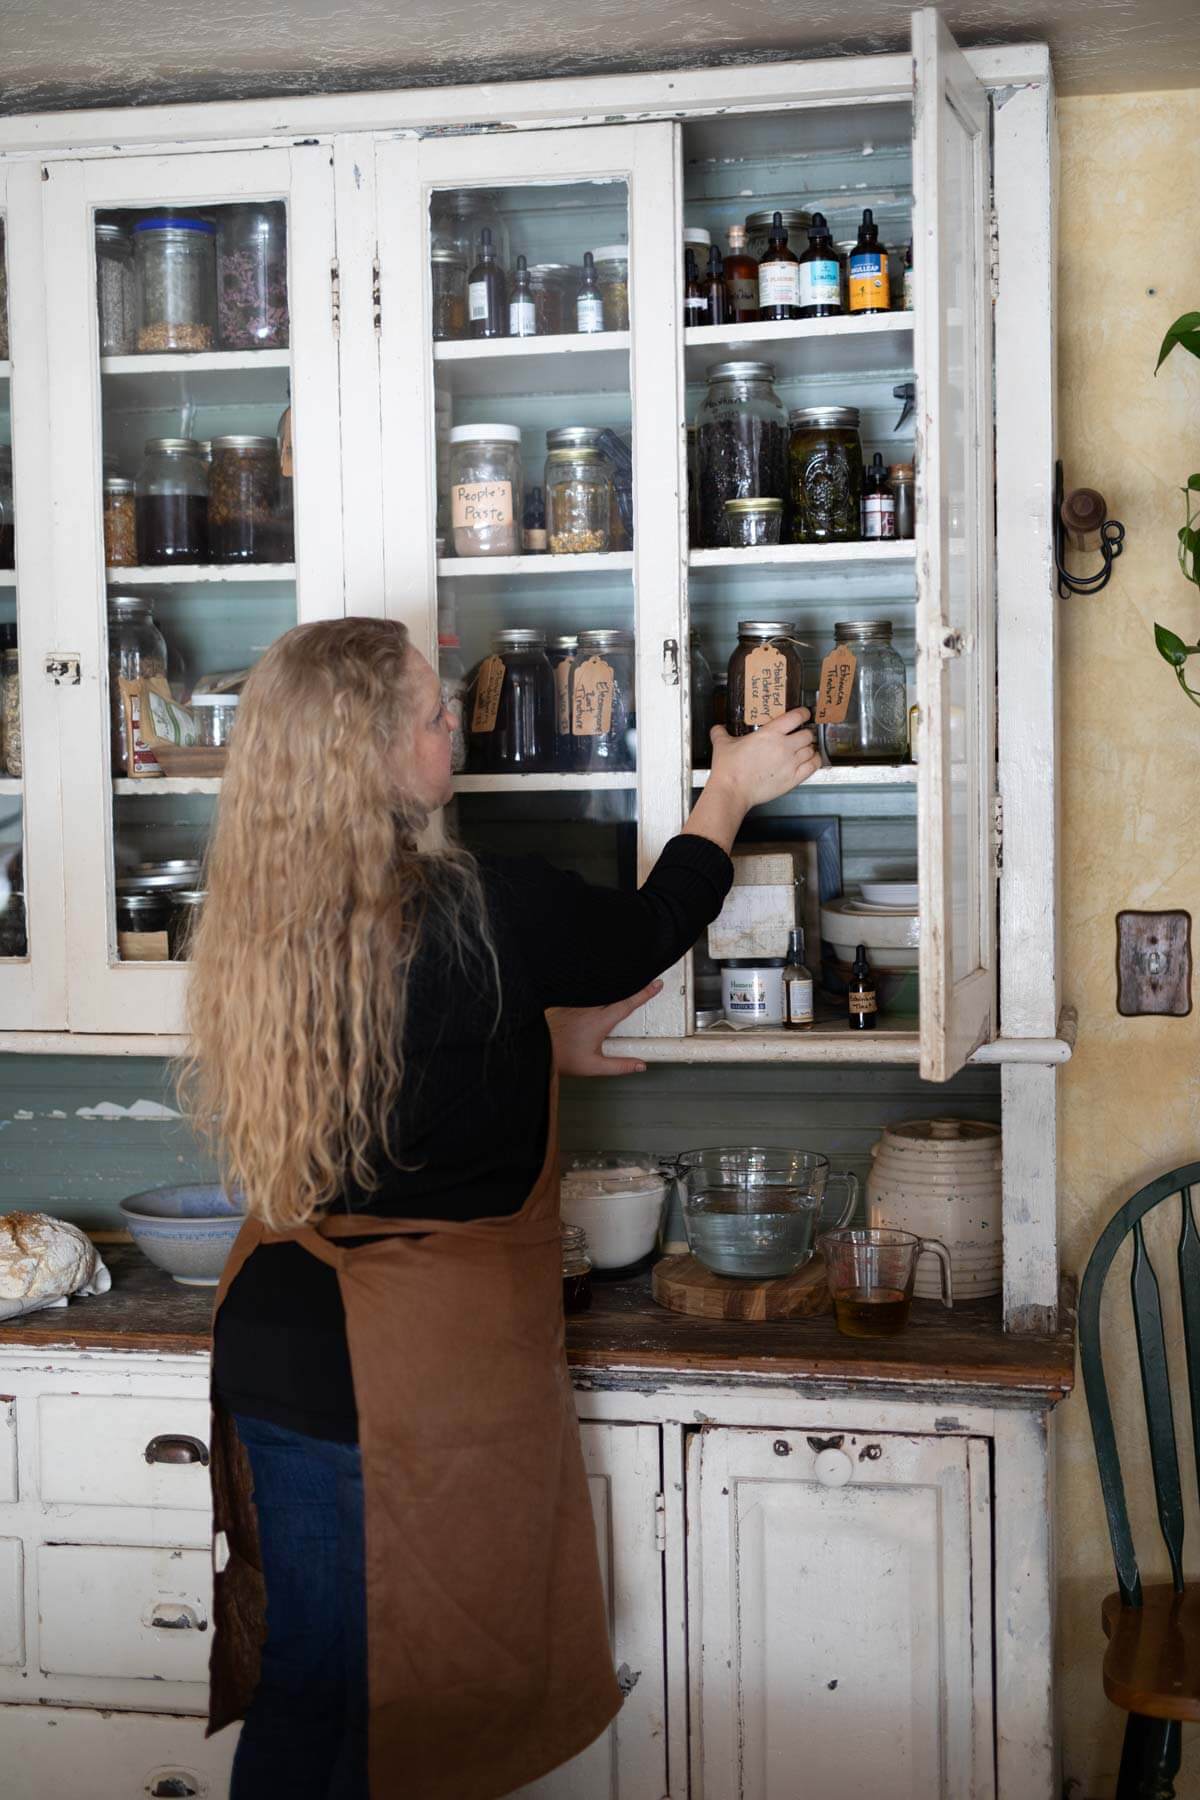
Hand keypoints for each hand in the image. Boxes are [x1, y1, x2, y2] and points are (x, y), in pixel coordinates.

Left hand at [546, 979, 662, 1077]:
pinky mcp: (568, 1003)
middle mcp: (589, 1008)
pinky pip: (587, 992)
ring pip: (601, 990)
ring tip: (624, 980)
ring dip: (613, 986)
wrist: (537, 1047)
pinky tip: (599, 990)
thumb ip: (620, 1066)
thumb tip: (639, 1065)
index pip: (628, 1004)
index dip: (644, 993)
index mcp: (599, 1021)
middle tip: (645, 979)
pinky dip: (597, 989)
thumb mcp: (594, 1067)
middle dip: (631, 984)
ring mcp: (578, 1003)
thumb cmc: (562, 1057)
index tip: (656, 984)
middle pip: (616, 991)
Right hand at [709, 709, 819, 810]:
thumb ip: (721, 733)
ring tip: (804, 749)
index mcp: (770, 733)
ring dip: (809, 748)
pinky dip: (814, 761)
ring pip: (811, 750)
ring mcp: (790, 763)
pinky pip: (813, 766)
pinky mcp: (793, 779)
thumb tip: (717, 729)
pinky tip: (810, 760)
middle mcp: (784, 746)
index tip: (804, 713)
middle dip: (805, 733)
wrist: (732, 791)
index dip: (803, 713)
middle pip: (807, 734)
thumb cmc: (729, 769)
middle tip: (801, 735)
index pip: (796, 717)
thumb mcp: (722, 745)